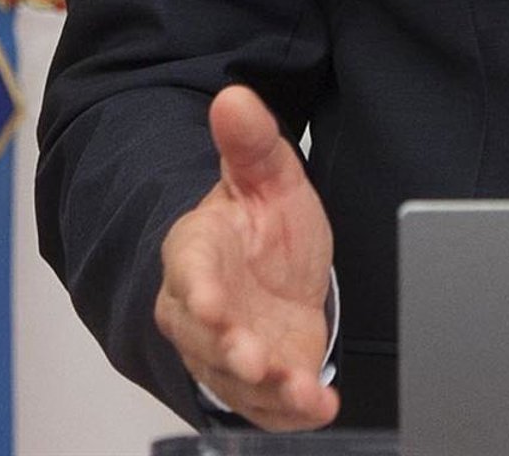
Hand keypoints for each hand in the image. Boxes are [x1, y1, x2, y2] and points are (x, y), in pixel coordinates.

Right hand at [154, 85, 339, 430]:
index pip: (189, 271)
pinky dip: (293, 410)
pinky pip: (269, 404)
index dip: (200, 289)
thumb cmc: (261, 224)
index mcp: (198, 252)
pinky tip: (319, 406)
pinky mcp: (262, 382)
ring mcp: (230, 351)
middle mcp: (204, 309)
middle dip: (226, 350)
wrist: (277, 272)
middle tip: (252, 356)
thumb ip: (250, 141)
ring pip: (234, 377)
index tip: (213, 301)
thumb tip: (233, 96)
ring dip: (263, 386)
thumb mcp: (267, 174)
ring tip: (294, 387)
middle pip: (204, 336)